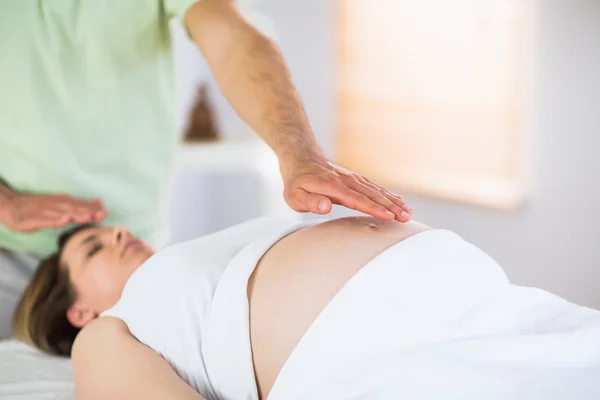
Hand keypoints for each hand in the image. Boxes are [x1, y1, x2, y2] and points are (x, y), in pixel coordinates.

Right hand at [0, 192, 107, 232]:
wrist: (10, 204)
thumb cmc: (38, 207)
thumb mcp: (59, 203)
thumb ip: (79, 205)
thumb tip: (100, 202)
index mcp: (62, 203)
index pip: (80, 206)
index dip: (93, 209)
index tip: (106, 212)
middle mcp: (55, 206)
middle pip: (74, 208)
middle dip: (89, 211)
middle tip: (102, 214)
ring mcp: (43, 212)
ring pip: (61, 213)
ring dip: (75, 214)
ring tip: (88, 216)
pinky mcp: (31, 219)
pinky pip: (44, 220)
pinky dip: (54, 220)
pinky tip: (63, 220)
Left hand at [281, 157, 412, 221]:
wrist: (301, 158)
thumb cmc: (296, 182)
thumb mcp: (294, 196)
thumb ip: (311, 202)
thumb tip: (326, 206)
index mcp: (333, 187)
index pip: (358, 200)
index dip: (374, 208)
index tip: (389, 216)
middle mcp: (347, 181)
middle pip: (373, 195)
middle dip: (391, 207)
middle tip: (406, 218)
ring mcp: (353, 179)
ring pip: (377, 190)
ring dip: (394, 201)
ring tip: (408, 212)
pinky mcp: (356, 179)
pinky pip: (375, 187)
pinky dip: (389, 195)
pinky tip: (399, 201)